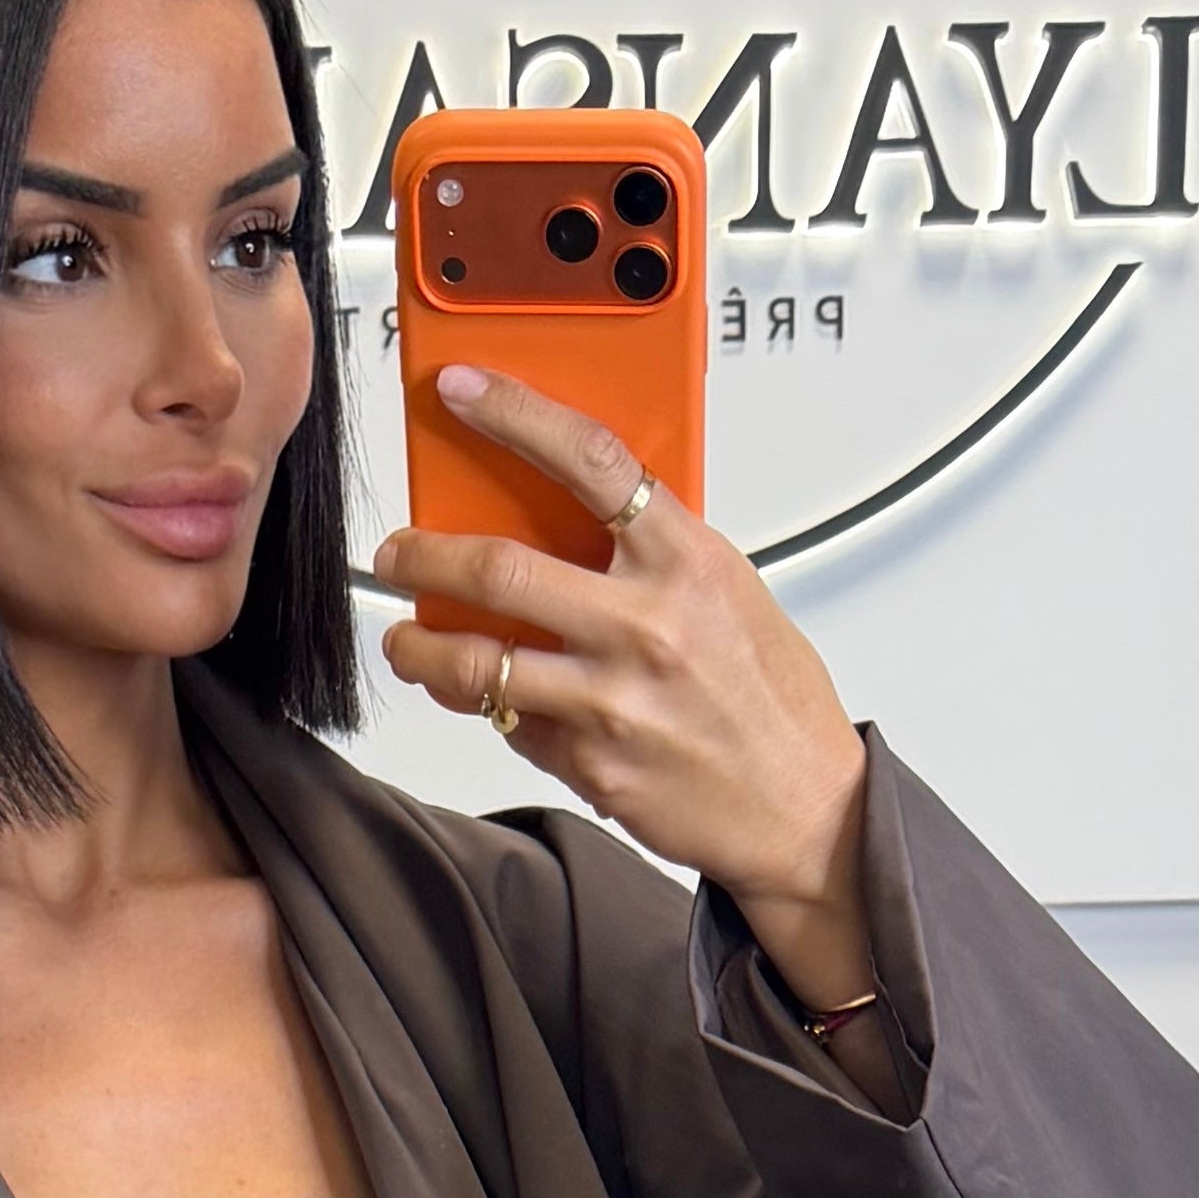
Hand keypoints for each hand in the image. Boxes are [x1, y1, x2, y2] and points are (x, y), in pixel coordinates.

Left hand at [375, 370, 896, 1093]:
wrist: (802, 806)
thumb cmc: (770, 696)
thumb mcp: (727, 590)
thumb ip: (651, 552)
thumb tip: (569, 515)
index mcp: (686, 561)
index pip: (588, 460)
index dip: (514, 414)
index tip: (462, 391)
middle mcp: (646, 626)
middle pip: (499, 569)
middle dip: (423, 558)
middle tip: (396, 556)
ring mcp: (613, 701)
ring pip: (478, 663)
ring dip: (421, 650)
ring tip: (405, 643)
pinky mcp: (592, 765)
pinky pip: (512, 725)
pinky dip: (488, 707)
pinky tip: (482, 697)